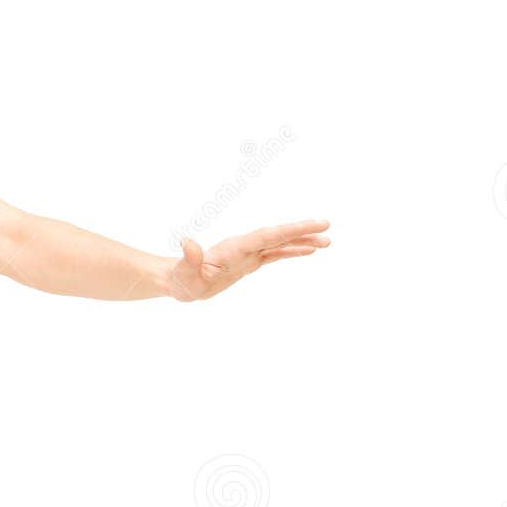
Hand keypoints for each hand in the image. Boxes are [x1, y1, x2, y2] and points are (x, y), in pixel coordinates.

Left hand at [165, 219, 330, 301]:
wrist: (180, 281)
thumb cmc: (182, 279)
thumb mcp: (184, 274)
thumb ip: (189, 259)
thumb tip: (187, 243)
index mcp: (234, 248)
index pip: (267, 236)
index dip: (289, 230)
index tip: (311, 225)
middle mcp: (243, 246)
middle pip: (277, 235)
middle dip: (301, 231)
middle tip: (327, 225)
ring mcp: (248, 253)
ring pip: (279, 244)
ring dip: (302, 242)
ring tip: (327, 242)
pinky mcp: (249, 262)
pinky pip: (274, 255)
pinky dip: (291, 252)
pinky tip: (308, 251)